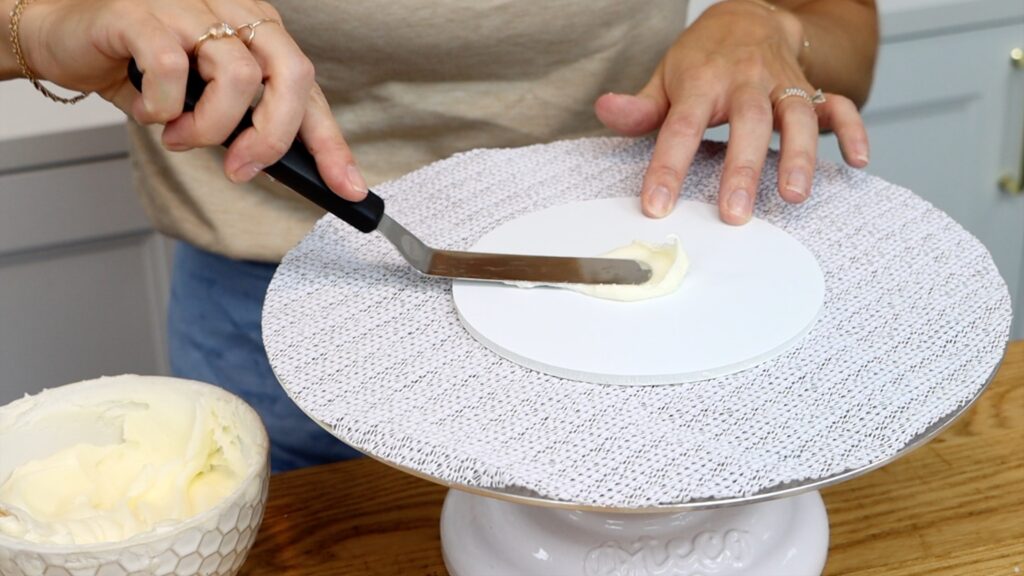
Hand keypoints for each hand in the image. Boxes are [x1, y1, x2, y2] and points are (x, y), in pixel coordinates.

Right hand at [11, 0, 366, 199]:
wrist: (65, 36)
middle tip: (244, 167)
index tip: (349, 187)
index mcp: (256, 31)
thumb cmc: (137, 65)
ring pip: (236, 76)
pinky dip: (163, 107)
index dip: (332, 142)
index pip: (307, 88)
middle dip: (275, 135)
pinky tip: (152, 111)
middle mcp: (231, 13)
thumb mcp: (202, 99)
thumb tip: (277, 165)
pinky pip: (170, 68)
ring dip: (210, 128)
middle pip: (290, 73)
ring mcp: (189, 8)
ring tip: (181, 136)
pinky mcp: (141, 13)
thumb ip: (241, 123)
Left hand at [594, 0, 869, 224]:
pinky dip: (852, 130)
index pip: (680, 126)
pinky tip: (858, 161)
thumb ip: (640, 107)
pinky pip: (838, 105)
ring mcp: (781, 83)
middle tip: (735, 214)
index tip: (657, 205)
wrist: (746, 15)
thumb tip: (605, 110)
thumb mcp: (664, 78)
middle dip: (742, 169)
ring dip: (799, 156)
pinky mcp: (811, 88)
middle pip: (747, 123)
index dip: (667, 166)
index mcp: (702, 81)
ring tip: (793, 196)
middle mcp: (745, 81)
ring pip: (796, 115)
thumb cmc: (700, 60)